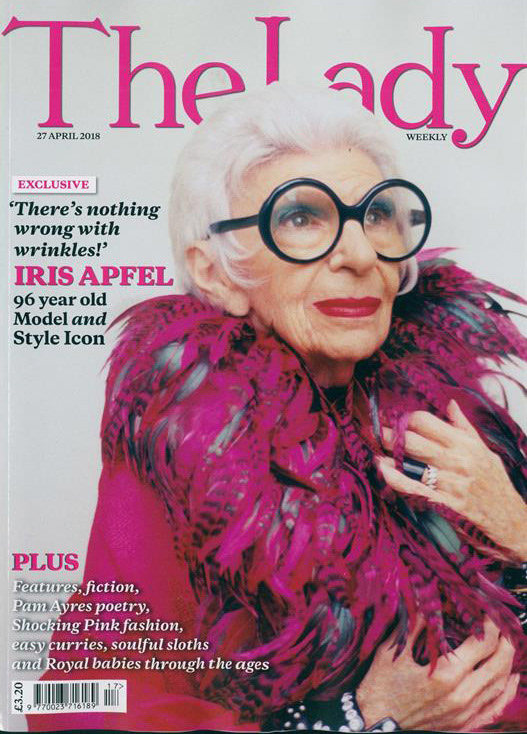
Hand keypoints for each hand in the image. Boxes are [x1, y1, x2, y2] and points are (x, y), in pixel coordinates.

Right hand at [356, 617, 518, 730]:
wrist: (375, 722)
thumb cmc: (381, 686)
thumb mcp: (394, 651)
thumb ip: (415, 625)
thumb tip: (427, 601)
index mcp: (446, 676)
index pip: (482, 644)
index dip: (489, 624)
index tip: (487, 610)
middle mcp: (461, 696)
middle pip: (498, 663)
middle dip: (504, 639)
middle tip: (501, 622)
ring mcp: (465, 713)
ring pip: (500, 685)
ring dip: (508, 661)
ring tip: (506, 642)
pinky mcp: (464, 724)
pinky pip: (495, 708)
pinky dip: (508, 691)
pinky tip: (512, 678)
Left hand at [378, 399, 526, 561]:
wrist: (510, 519)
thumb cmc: (495, 483)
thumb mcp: (484, 450)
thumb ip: (464, 427)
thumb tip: (450, 403)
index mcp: (464, 443)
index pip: (425, 421)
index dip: (406, 418)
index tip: (395, 419)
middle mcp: (456, 460)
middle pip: (412, 440)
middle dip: (390, 434)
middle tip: (374, 429)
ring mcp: (449, 482)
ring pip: (410, 463)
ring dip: (388, 454)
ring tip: (374, 446)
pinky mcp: (444, 503)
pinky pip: (413, 488)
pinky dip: (394, 478)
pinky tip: (382, 469)